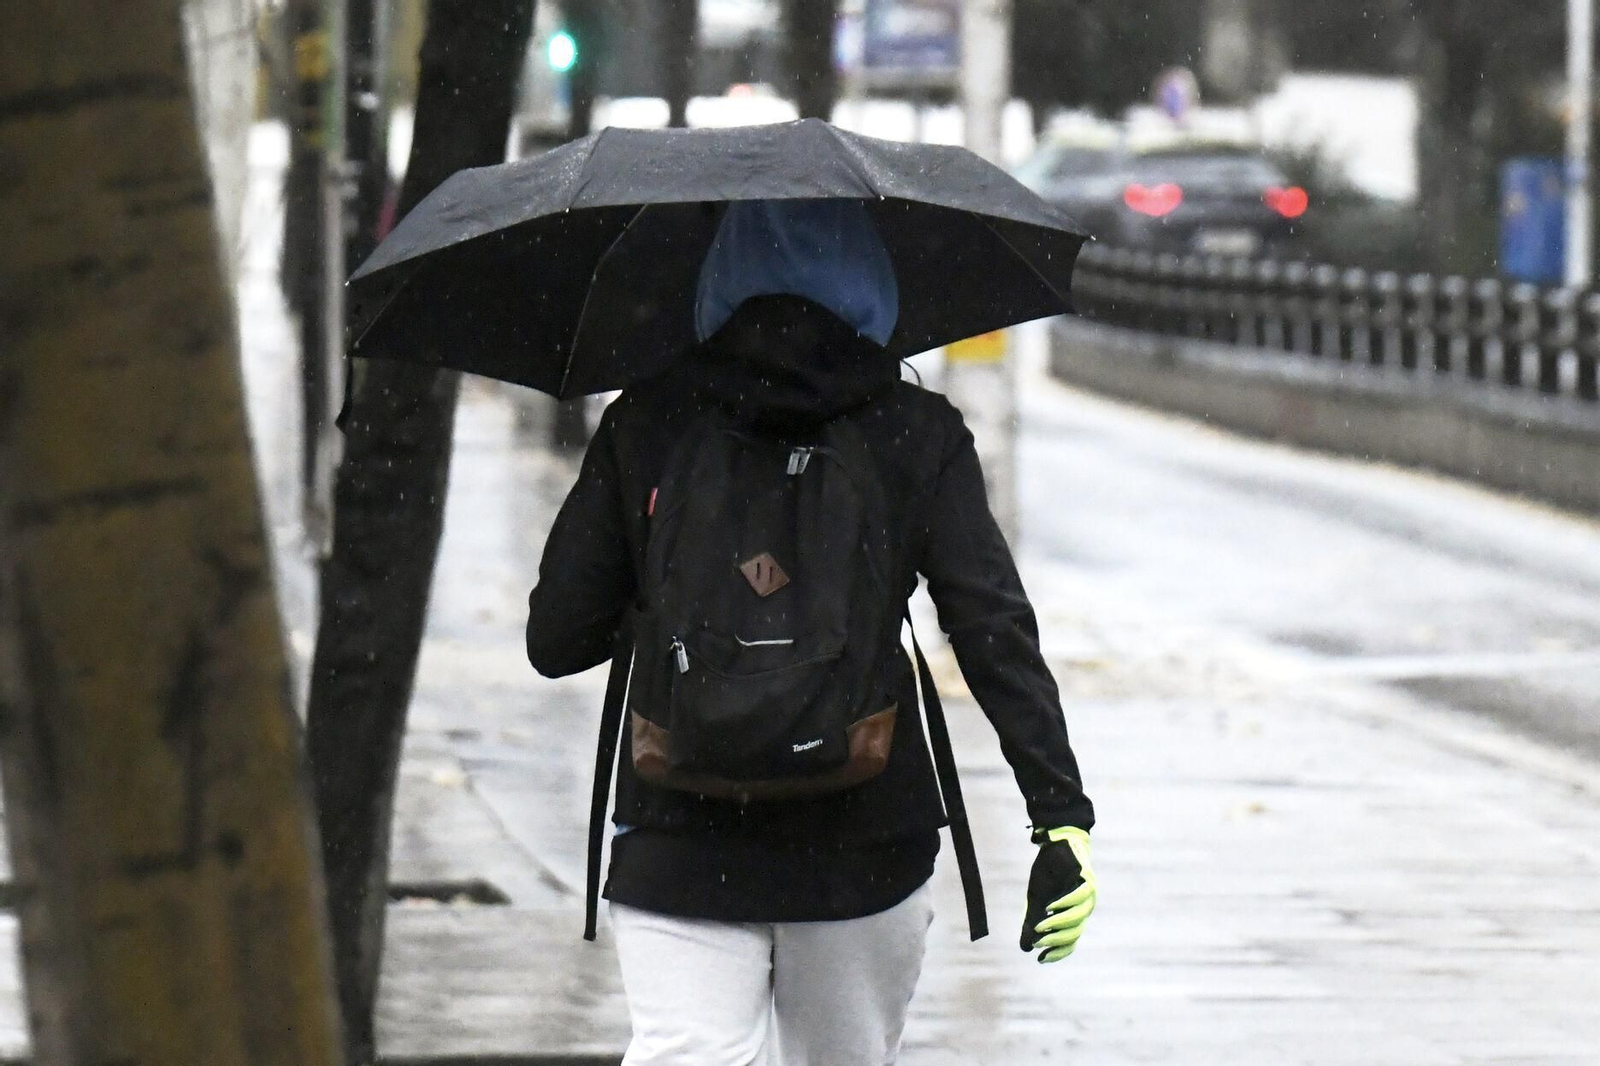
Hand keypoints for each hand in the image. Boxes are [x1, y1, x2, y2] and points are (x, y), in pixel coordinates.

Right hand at [1020, 826, 1095, 962]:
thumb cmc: (1047, 875)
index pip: (1070, 942)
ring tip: (1041, 926)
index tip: (1040, 959)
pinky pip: (1080, 895)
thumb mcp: (1035, 901)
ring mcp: (1088, 895)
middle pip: (1074, 932)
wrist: (1054, 847)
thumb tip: (1025, 947)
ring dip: (1059, 924)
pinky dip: (1065, 903)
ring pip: (1078, 916)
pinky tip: (1050, 906)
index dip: (1057, 953)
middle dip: (1054, 940)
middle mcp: (1084, 909)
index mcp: (1073, 916)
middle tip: (1037, 941)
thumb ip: (1031, 922)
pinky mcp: (1087, 879)